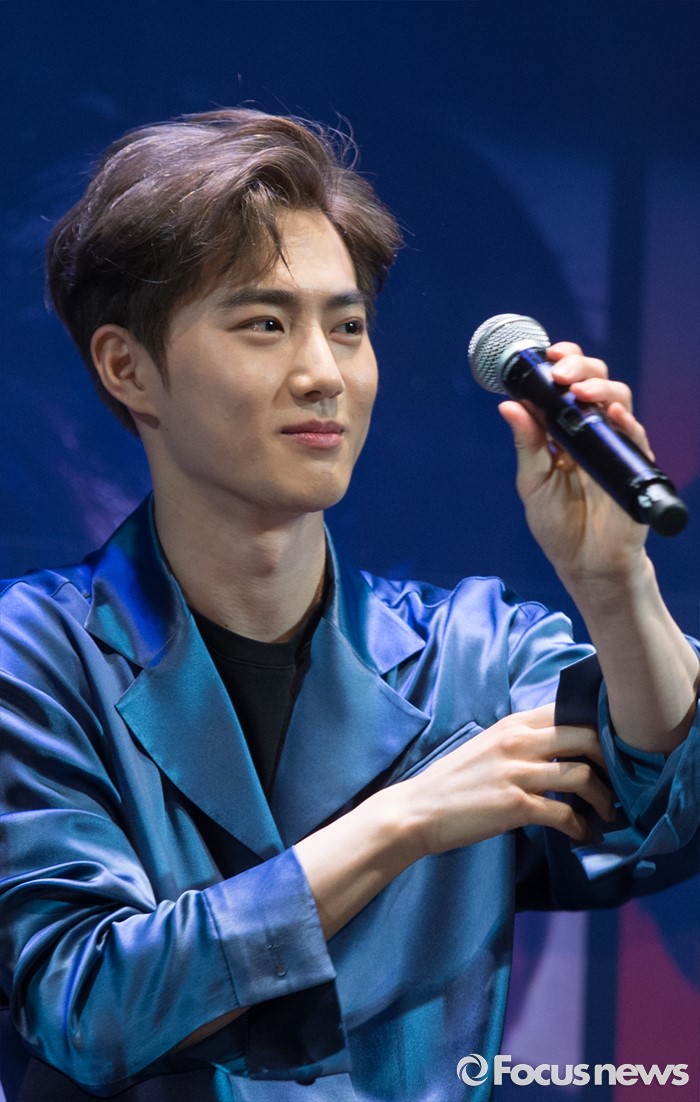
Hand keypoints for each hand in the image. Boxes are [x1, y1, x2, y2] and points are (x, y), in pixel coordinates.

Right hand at [402, 704, 614, 857]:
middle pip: (586, 737)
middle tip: (619, 782)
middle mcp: (517, 742)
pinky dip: (580, 827)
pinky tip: (582, 834)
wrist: (419, 810)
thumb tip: (558, 747)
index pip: (569, 710)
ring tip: (608, 813)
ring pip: (582, 776)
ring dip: (604, 799)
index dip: (598, 728)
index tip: (611, 750)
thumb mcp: (487, 745)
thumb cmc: (453, 781)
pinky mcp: (515, 805)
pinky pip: (564, 814)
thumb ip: (520, 740)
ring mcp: (517, 773)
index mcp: (512, 724)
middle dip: (612, 761)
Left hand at [498, 343, 652, 579]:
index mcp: (565, 431)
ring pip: (619, 400)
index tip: (545, 355)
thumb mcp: (533, 482)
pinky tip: (612, 415)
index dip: (561, 364)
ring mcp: (615, 447)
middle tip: (559, 370)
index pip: (567, 385)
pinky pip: (636, 437)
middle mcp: (593, 432)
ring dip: (600, 387)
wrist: (586, 565)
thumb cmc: (559, 525)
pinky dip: (626, 422)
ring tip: (579, 390)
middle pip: (595, 383)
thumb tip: (508, 404)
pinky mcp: (634, 467)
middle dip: (579, 367)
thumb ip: (526, 444)